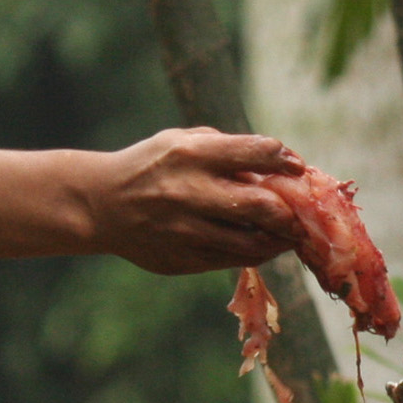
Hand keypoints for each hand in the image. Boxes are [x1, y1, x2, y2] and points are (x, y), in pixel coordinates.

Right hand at [84, 128, 305, 274]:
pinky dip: (256, 253)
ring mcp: (185, 230)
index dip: (285, 160)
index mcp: (191, 154)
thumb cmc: (152, 166)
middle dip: (291, 211)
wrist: (101, 204)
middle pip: (262, 206)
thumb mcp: (182, 142)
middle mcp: (189, 192)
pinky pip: (233, 260)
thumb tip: (278, 168)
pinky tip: (264, 245)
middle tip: (301, 212)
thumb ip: (227, 150)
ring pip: (252, 242)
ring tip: (290, 233)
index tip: (297, 167)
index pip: (255, 153)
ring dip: (280, 239)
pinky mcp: (182, 259)